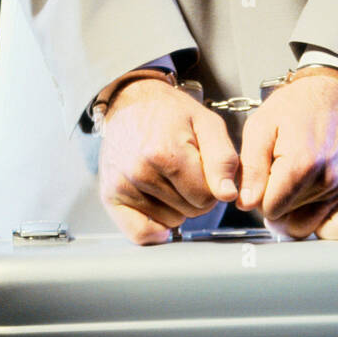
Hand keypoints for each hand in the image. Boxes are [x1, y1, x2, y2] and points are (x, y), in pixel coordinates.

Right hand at [98, 79, 238, 244]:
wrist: (131, 102)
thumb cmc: (172, 114)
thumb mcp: (207, 124)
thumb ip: (223, 159)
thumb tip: (227, 194)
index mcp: (164, 152)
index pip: (206, 197)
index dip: (212, 186)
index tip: (203, 168)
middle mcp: (139, 172)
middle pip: (190, 211)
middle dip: (195, 195)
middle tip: (184, 170)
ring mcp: (122, 186)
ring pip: (171, 222)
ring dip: (176, 206)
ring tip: (167, 177)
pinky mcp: (110, 197)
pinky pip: (140, 234)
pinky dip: (155, 227)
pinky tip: (158, 208)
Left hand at [235, 71, 337, 238]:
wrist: (331, 95)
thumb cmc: (294, 108)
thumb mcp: (261, 127)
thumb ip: (251, 167)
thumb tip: (246, 203)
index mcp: (302, 162)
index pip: (270, 209)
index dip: (259, 198)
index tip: (262, 179)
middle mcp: (327, 179)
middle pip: (286, 220)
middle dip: (275, 205)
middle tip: (277, 179)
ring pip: (306, 228)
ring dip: (294, 216)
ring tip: (293, 188)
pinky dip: (323, 227)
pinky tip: (311, 209)